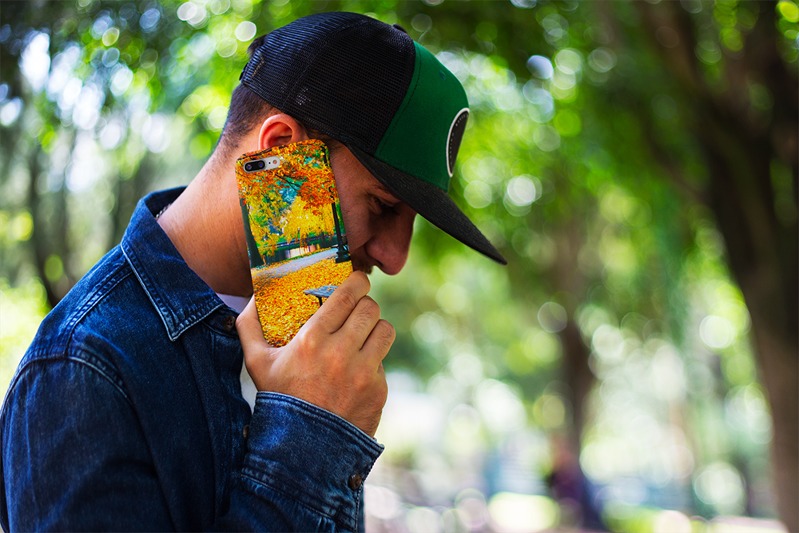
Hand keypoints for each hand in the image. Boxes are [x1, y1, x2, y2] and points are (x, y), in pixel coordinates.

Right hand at [236, 271, 393, 436]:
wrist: (302, 449)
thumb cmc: (279, 400)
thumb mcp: (256, 363)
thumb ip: (249, 327)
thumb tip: (252, 299)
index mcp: (312, 340)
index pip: (348, 295)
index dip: (357, 282)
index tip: (357, 281)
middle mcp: (341, 353)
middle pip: (370, 308)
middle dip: (365, 305)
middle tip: (358, 310)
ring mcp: (362, 372)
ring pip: (385, 330)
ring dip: (375, 329)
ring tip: (364, 335)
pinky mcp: (378, 390)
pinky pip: (383, 361)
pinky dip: (373, 362)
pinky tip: (357, 370)